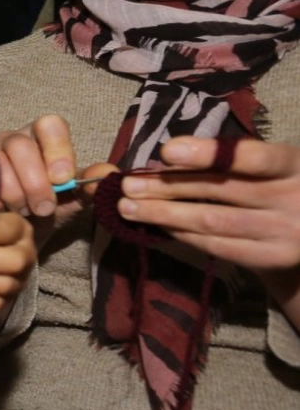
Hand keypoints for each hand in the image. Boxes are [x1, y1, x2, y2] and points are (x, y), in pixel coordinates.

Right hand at [0, 114, 113, 245]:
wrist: (22, 233)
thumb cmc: (51, 208)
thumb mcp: (75, 199)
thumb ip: (91, 185)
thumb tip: (109, 175)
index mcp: (44, 138)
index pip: (50, 125)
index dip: (57, 150)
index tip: (63, 179)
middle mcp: (14, 139)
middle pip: (20, 146)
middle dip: (35, 182)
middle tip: (44, 208)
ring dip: (16, 196)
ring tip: (24, 212)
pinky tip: (4, 212)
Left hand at [117, 137, 299, 274]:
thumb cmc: (278, 184)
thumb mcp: (266, 164)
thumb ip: (227, 157)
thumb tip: (167, 153)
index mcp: (294, 165)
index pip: (252, 158)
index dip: (208, 154)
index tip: (166, 151)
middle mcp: (295, 198)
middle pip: (221, 191)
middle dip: (168, 186)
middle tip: (127, 184)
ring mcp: (285, 233)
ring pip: (213, 221)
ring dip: (165, 213)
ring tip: (129, 207)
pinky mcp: (271, 258)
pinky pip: (217, 246)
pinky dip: (183, 233)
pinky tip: (157, 224)